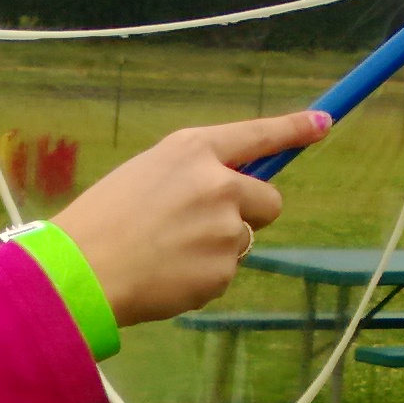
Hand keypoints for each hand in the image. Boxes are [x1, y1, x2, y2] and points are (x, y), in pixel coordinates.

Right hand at [51, 111, 328, 324]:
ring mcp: (225, 229)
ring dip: (217, 250)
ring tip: (167, 255)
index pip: (257, 134)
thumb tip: (230, 194)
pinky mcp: (223, 271)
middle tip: (203, 229)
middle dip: (249, 215)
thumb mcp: (144, 175)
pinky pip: (223, 274)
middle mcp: (218, 183)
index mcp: (192, 150)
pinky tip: (165, 277)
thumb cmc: (101, 222)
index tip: (323, 123)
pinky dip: (201, 279)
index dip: (294, 128)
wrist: (81, 272)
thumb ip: (191, 177)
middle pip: (269, 200)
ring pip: (243, 242)